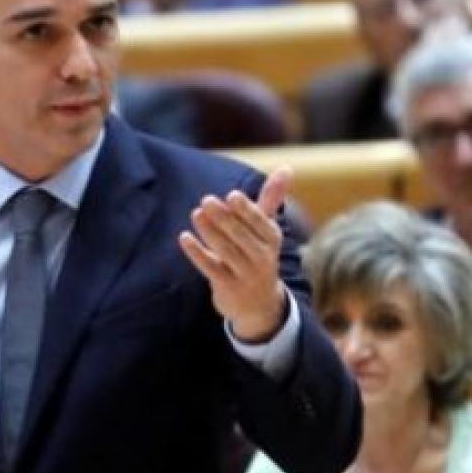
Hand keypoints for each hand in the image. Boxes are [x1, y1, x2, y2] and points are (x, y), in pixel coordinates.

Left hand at [179, 166, 291, 342]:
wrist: (259, 304)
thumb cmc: (259, 254)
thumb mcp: (267, 229)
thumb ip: (272, 198)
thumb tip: (287, 167)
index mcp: (272, 240)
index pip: (261, 223)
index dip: (246, 210)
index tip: (231, 196)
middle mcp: (262, 258)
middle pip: (241, 236)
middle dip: (224, 218)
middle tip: (207, 200)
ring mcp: (245, 275)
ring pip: (225, 251)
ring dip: (209, 232)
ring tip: (196, 214)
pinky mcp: (227, 288)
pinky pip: (210, 269)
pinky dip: (197, 253)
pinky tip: (184, 238)